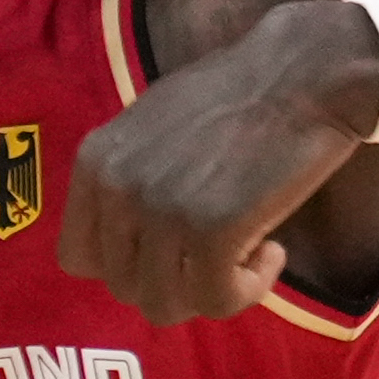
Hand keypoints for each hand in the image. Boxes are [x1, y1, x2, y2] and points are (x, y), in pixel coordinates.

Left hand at [58, 3, 378, 326]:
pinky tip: (273, 251)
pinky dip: (249, 289)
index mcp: (95, 161)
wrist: (302, 74)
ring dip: (211, 290)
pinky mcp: (211, 232)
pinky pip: (216, 301)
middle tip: (219, 250)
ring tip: (247, 250)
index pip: (77, 256)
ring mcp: (160, 212)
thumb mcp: (151, 125)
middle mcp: (116, 188)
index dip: (126, 262)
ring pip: (165, 304)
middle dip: (174, 279)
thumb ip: (128, 177)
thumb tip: (128, 240)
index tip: (169, 248)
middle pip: (124, 286)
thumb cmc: (237, 92)